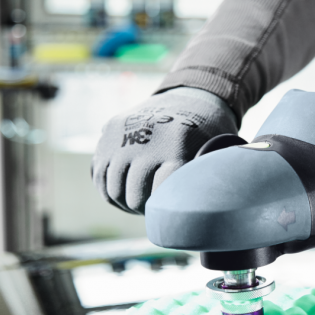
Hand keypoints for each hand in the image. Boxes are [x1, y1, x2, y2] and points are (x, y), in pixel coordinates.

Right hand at [92, 87, 237, 213]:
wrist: (192, 95)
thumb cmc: (209, 135)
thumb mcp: (215, 156)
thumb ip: (202, 183)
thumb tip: (193, 219)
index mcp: (177, 147)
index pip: (159, 196)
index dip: (163, 212)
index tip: (172, 215)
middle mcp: (145, 141)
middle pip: (133, 197)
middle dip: (144, 210)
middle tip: (156, 212)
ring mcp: (124, 134)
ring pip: (112, 189)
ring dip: (125, 203)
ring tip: (141, 205)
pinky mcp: (109, 130)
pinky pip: (99, 174)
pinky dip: (110, 190)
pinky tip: (125, 195)